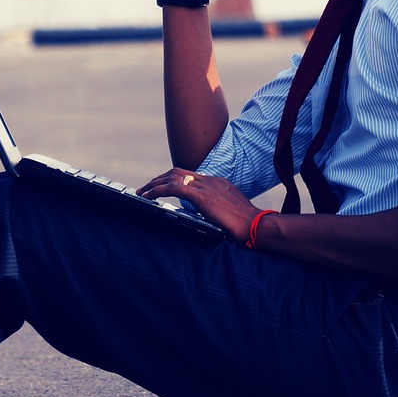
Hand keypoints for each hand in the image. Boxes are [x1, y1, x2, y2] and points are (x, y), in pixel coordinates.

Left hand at [137, 167, 256, 243]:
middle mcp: (209, 180)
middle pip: (178, 172)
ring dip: (154, 184)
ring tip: (142, 192)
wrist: (255, 224)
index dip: (172, 180)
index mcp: (216, 182)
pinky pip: (173, 188)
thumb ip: (217, 206)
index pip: (189, 175)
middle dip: (159, 179)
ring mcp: (205, 186)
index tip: (162, 186)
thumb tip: (208, 212)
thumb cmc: (246, 222)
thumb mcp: (230, 209)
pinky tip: (149, 196)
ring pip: (172, 178)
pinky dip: (157, 190)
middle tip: (146, 188)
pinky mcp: (201, 196)